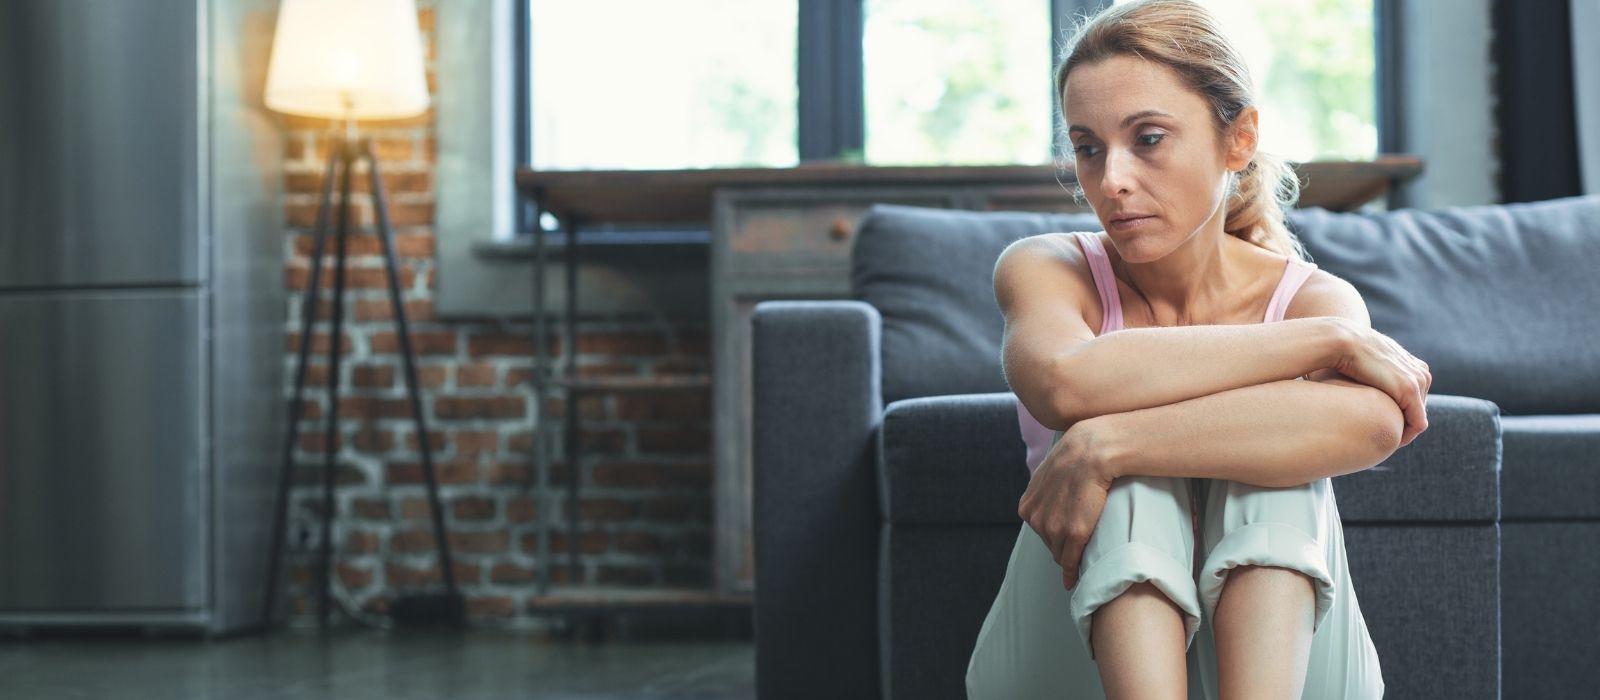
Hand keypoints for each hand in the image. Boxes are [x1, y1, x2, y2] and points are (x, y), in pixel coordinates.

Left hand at [1017, 418, 1117, 590]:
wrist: (1091, 451)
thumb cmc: (1077, 459)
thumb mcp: (1049, 474)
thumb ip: (1045, 492)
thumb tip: (1050, 501)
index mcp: (1027, 507)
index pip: (1040, 531)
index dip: (1056, 534)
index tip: (1068, 537)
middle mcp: (1035, 520)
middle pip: (1049, 544)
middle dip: (1062, 545)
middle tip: (1080, 544)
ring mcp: (1053, 528)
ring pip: (1060, 554)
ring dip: (1070, 557)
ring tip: (1084, 555)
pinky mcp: (1073, 534)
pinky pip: (1070, 562)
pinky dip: (1072, 572)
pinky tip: (1075, 578)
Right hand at [1331, 320, 1432, 446]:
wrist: (1342, 340)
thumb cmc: (1342, 356)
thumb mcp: (1362, 366)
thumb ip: (1368, 379)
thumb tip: (1352, 394)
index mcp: (1410, 364)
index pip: (1414, 397)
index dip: (1398, 413)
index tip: (1380, 424)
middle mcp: (1420, 372)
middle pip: (1418, 408)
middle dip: (1402, 423)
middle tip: (1382, 437)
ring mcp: (1418, 381)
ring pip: (1419, 417)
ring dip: (1404, 431)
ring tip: (1385, 441)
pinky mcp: (1410, 390)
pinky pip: (1417, 423)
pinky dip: (1407, 435)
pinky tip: (1390, 442)